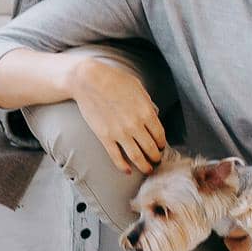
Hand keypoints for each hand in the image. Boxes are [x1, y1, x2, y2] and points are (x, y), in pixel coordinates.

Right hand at [68, 53, 166, 174]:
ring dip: (144, 166)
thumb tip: (153, 116)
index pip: (160, 135)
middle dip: (156, 157)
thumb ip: (147, 104)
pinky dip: (123, 167)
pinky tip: (128, 171)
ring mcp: (119, 133)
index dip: (162, 144)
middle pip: (151, 149)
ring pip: (137, 157)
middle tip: (156, 160)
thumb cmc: (115, 80)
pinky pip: (116, 157)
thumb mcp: (138, 88)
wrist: (89, 80)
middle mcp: (135, 125)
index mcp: (146, 111)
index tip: (161, 147)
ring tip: (147, 169)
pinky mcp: (105, 137)